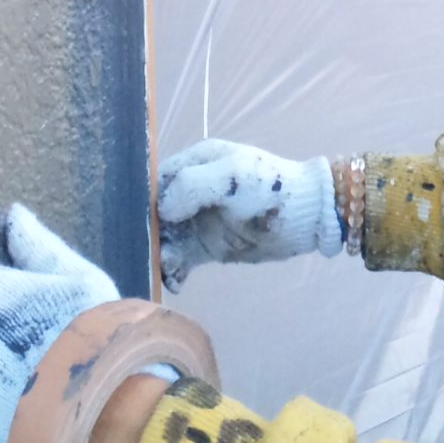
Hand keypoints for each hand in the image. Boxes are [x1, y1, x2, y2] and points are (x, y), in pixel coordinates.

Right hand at [157, 139, 339, 290]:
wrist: (306, 218)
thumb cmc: (271, 189)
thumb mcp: (233, 177)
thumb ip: (194, 185)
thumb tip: (162, 209)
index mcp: (194, 163)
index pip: (156, 180)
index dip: (144, 199)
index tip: (137, 221)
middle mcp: (190, 191)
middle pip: (156, 212)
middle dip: (149, 232)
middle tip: (152, 251)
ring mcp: (198, 220)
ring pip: (165, 238)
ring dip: (159, 253)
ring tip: (168, 266)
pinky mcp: (207, 247)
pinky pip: (181, 258)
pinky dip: (173, 269)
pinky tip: (175, 280)